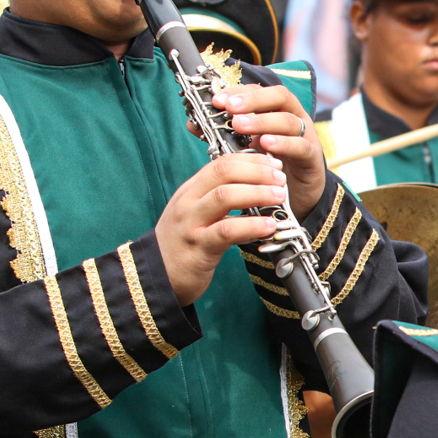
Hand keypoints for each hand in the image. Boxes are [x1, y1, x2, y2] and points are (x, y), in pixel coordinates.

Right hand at [156, 152, 286, 306]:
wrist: (157, 277)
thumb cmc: (183, 244)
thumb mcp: (196, 214)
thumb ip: (219, 198)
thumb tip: (256, 185)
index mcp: (190, 191)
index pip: (221, 163)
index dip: (251, 160)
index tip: (273, 165)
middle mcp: (189, 202)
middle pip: (224, 172)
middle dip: (257, 172)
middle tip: (280, 179)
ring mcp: (192, 223)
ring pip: (225, 196)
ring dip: (257, 193)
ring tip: (279, 196)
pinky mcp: (199, 247)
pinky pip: (227, 231)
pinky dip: (251, 225)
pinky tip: (268, 226)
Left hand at [212, 83, 326, 219]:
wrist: (296, 200)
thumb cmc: (270, 168)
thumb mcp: (245, 148)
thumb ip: (224, 135)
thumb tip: (193, 123)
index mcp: (276, 112)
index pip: (260, 91)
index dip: (239, 91)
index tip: (218, 99)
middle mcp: (294, 119)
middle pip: (280, 96)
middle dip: (253, 100)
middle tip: (230, 108)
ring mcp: (306, 137)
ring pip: (289, 120)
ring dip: (263, 121)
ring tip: (240, 126)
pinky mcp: (312, 159)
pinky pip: (301, 146)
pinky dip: (283, 143)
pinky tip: (265, 145)